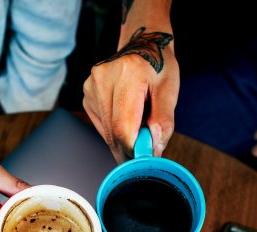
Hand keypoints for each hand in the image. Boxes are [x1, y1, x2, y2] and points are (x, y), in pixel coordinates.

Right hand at [83, 27, 178, 161]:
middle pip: (112, 133)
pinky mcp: (86, 95)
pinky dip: (115, 130)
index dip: (133, 150)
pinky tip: (126, 116)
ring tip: (138, 124)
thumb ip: (163, 121)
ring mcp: (91, 86)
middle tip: (145, 151)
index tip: (144, 160)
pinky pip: (101, 125)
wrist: (142, 45)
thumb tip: (153, 149)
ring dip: (123, 139)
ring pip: (106, 132)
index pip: (123, 127)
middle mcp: (103, 78)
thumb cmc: (159, 67)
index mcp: (127, 74)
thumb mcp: (169, 89)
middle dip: (130, 148)